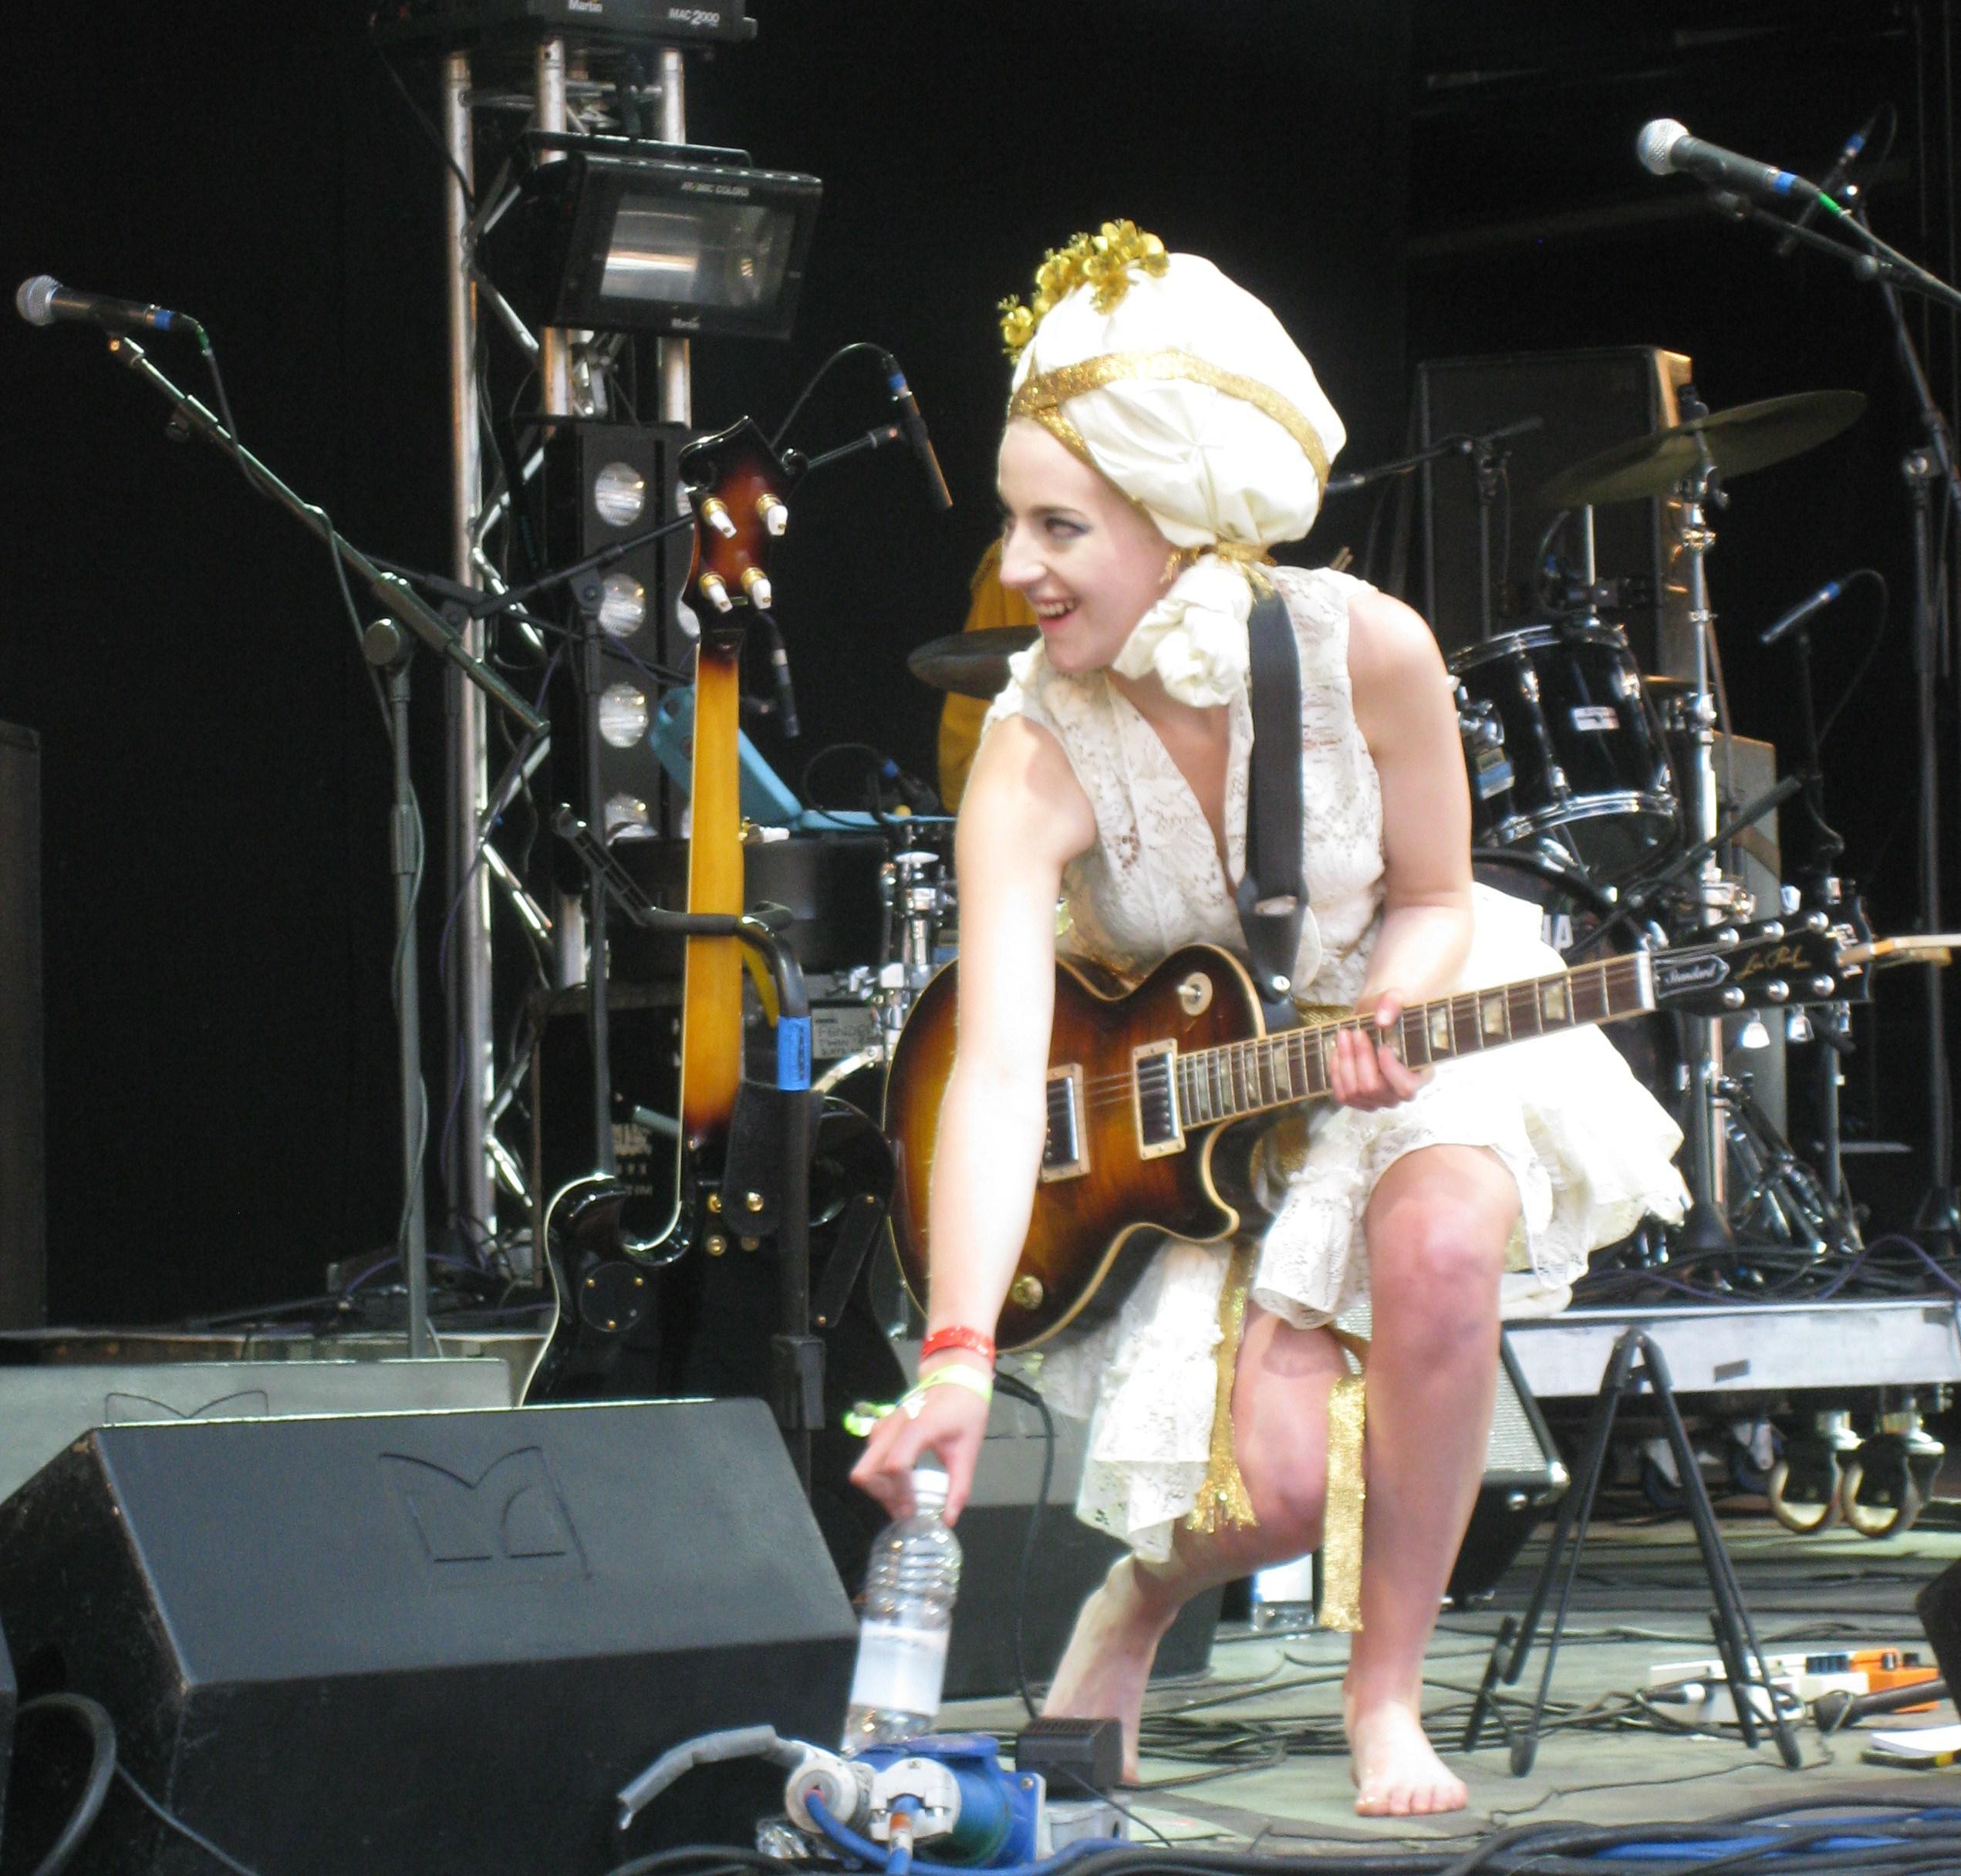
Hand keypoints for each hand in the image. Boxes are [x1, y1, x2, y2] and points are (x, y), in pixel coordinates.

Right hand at [849, 1361, 991, 1523]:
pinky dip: (880, 1477)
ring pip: (864, 1466)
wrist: (956, 1380)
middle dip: (881, 1496)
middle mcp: (893, 1426)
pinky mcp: (882, 1429)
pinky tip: (901, 1485)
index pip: (895, 1465)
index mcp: (917, 1427)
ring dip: (879, 1489)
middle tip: (904, 1510)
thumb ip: (958, 1487)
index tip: (912, 1512)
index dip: (900, 1494)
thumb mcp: (968, 1451)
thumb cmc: (964, 1411)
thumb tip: (948, 1520)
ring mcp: (884, 1426)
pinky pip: (871, 1459)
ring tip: (904, 1500)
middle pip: (866, 1471)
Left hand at [1328, 994, 1427, 1110]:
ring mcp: (1380, 1099)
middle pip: (1375, 1088)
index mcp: (1421, 1072)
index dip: (1391, 1070)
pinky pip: (1343, 1095)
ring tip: (1343, 1036)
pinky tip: (1337, 1052)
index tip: (1382, 1046)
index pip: (1406, 1086)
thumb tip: (1381, 1020)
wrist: (1374, 1018)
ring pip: (1355, 1092)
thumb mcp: (1395, 998)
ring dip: (1345, 1063)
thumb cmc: (1390, 1011)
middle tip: (1355, 1032)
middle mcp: (1401, 1092)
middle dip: (1361, 1058)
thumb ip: (1392, 1003)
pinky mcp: (1360, 1099)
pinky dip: (1336, 1073)